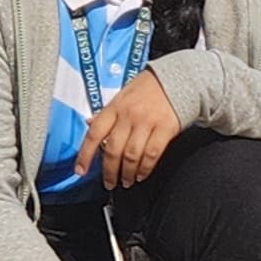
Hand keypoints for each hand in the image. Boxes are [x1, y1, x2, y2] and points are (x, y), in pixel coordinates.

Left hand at [82, 71, 182, 190]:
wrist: (179, 78)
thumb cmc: (149, 88)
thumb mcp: (122, 95)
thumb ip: (107, 112)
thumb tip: (89, 123)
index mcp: (115, 107)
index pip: (94, 133)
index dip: (85, 154)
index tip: (80, 170)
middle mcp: (129, 115)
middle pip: (113, 150)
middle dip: (109, 171)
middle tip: (109, 182)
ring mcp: (147, 122)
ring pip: (132, 155)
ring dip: (127, 173)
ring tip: (127, 181)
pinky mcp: (165, 128)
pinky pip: (152, 154)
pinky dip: (145, 168)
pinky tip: (142, 174)